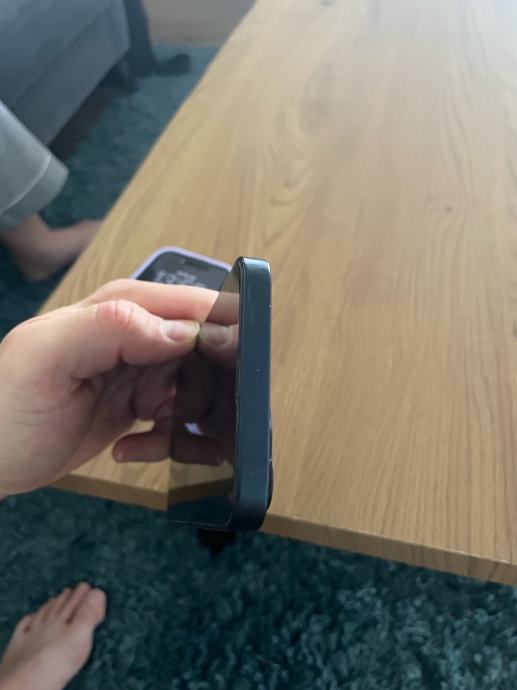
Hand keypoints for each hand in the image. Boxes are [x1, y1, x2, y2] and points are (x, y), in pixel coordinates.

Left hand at [0, 279, 214, 494]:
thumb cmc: (5, 408)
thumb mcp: (48, 357)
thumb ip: (112, 327)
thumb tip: (184, 331)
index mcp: (123, 308)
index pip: (196, 307)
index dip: (217, 339)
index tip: (216, 377)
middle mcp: (140, 335)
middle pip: (208, 354)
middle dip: (201, 389)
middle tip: (168, 413)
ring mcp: (142, 372)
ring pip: (200, 392)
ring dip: (185, 422)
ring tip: (145, 436)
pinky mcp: (141, 406)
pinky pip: (181, 423)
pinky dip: (169, 443)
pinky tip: (132, 450)